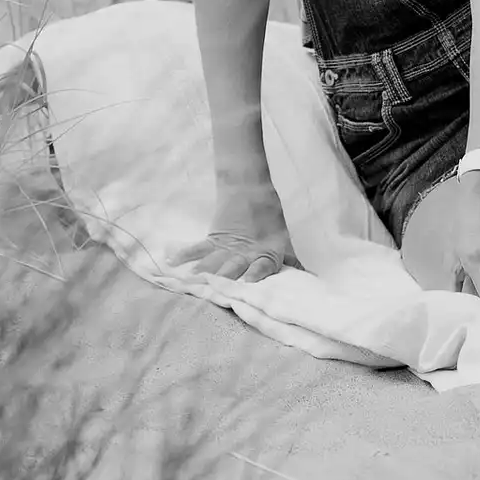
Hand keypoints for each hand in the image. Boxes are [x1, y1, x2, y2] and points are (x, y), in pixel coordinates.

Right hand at [169, 180, 294, 282]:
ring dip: (204, 272)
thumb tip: (308, 278)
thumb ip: (291, 261)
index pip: (262, 267)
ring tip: (193, 281)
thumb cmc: (269, 218)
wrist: (250, 189)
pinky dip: (184, 254)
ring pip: (214, 261)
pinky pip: (197, 248)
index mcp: (265, 253)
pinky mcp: (213, 239)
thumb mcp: (283, 240)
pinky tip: (171, 262)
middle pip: (234, 267)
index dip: (256, 275)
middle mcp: (245, 253)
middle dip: (227, 279)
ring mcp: (227, 246)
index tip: (249, 283)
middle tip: (218, 290)